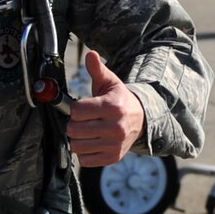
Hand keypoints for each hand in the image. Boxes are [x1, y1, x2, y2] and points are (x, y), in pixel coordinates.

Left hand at [66, 50, 143, 167]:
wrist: (141, 120)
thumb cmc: (119, 99)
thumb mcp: (110, 82)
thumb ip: (97, 69)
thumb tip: (90, 54)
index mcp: (112, 107)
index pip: (77, 111)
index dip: (75, 109)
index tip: (80, 108)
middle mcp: (115, 127)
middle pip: (74, 130)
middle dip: (73, 124)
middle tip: (81, 121)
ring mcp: (114, 144)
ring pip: (77, 146)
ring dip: (77, 139)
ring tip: (85, 132)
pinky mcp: (113, 157)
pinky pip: (85, 159)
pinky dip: (84, 152)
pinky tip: (91, 142)